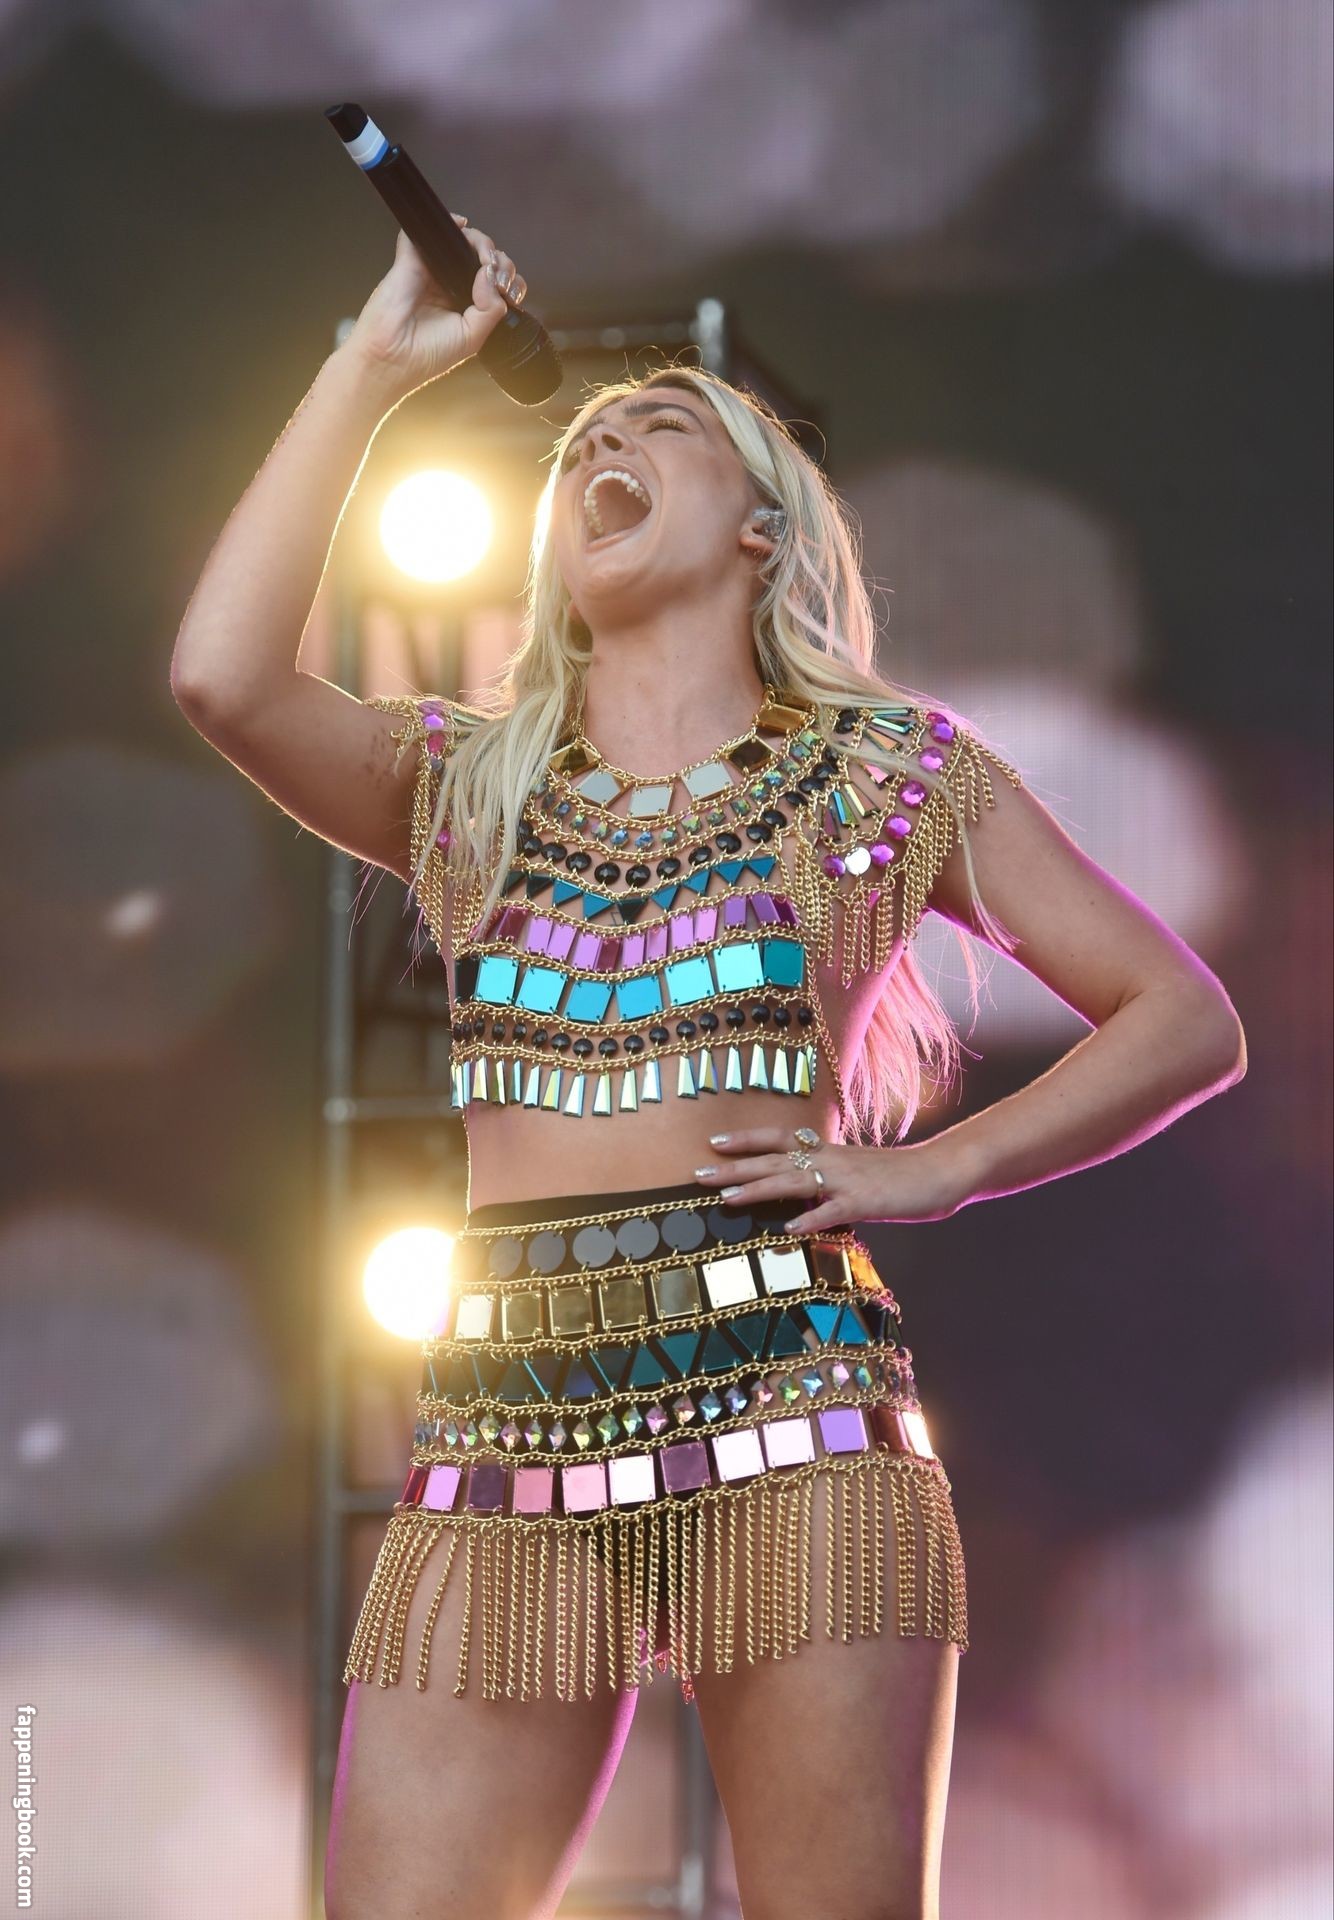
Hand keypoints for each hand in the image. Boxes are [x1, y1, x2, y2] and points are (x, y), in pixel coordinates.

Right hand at [343, 216, 527, 397]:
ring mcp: (433, 269)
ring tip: (486, 260)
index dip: (508, 280)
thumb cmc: (426, 354)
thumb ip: (491, 308)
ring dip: (482, 242)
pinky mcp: (413, 257)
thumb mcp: (473, 337)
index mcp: (467, 304)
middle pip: (485, 258)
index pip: (496, 283)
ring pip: (465, 240)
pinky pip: (430, 229)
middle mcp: (452, 284)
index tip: (509, 291)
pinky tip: (462, 232)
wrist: (391, 357)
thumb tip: (491, 274)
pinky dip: (450, 222)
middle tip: (499, 278)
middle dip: (500, 263)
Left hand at [693, 1128, 976, 1232]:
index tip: (713, 1141)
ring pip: (793, 1181)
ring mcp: (847, 1180)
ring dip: (758, 1190)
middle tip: (698, 1173)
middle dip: (735, 1167)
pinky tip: (788, 1230)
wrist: (942, 1171)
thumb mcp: (858, 1172)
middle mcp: (832, 1159)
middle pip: (774, 1160)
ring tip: (726, 1198)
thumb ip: (828, 1179)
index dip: (746, 1140)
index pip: (779, 1138)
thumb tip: (801, 1194)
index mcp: (829, 1150)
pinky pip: (833, 1211)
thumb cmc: (899, 1176)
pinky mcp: (866, 1201)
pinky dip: (810, 1219)